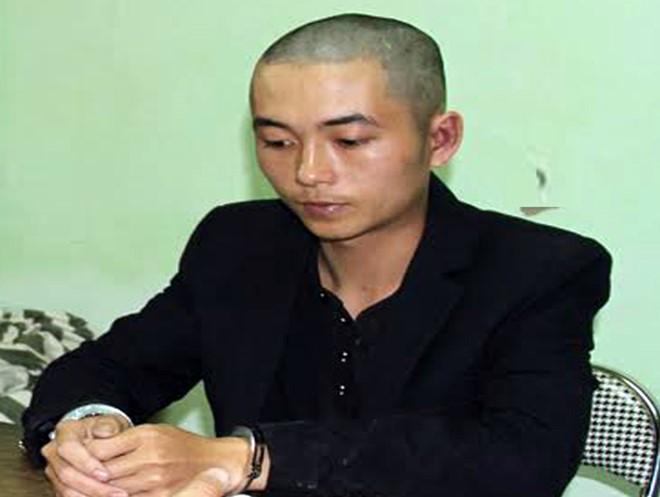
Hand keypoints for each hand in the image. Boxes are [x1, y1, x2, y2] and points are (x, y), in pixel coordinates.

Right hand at [42, 415, 131, 496]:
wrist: (101, 439)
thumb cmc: (106, 430)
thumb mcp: (111, 422)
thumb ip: (109, 425)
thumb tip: (106, 431)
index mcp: (65, 432)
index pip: (68, 448)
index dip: (86, 463)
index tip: (106, 474)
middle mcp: (54, 451)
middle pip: (66, 473)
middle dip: (93, 486)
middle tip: (117, 493)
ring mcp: (54, 471)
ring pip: (66, 490)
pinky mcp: (58, 485)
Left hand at [86, 424, 263, 496]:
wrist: (215, 463)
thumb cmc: (183, 446)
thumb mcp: (154, 432)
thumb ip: (125, 438)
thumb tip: (93, 444)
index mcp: (146, 436)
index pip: (100, 449)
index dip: (83, 456)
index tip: (76, 458)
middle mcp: (149, 458)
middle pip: (103, 472)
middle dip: (86, 476)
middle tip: (72, 478)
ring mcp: (154, 480)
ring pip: (111, 490)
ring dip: (96, 490)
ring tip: (87, 488)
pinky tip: (110, 494)